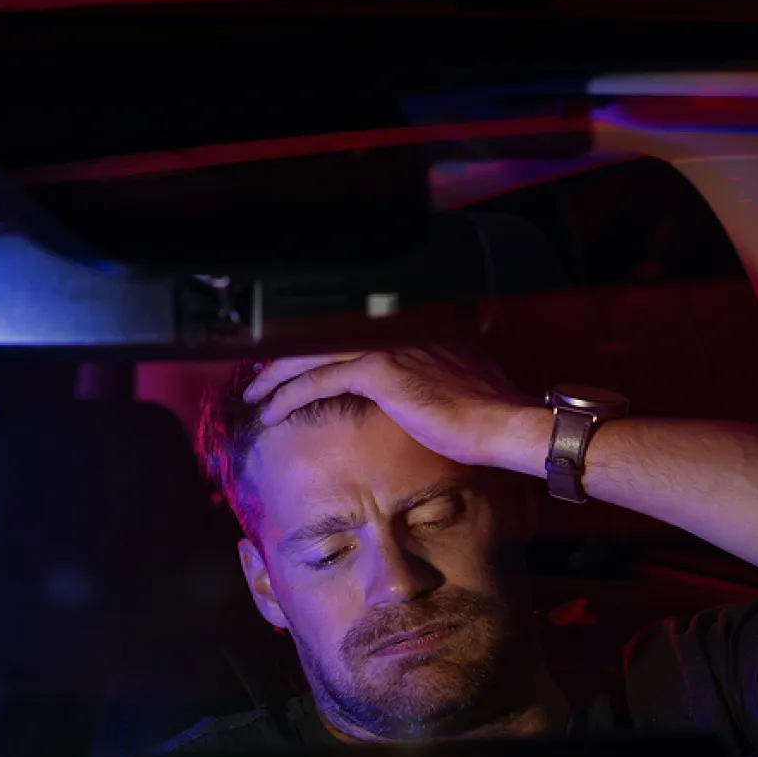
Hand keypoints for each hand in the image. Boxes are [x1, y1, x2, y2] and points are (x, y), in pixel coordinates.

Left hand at [243, 345, 548, 474]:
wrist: (503, 425)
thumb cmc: (488, 422)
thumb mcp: (460, 395)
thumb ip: (435, 388)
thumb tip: (425, 405)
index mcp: (418, 335)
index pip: (354, 337)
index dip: (321, 353)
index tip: (299, 371)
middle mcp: (400, 332)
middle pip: (327, 338)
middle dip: (289, 359)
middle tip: (262, 379)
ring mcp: (389, 346)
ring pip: (316, 353)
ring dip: (278, 376)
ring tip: (254, 395)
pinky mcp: (379, 370)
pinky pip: (320, 378)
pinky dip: (290, 394)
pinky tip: (270, 409)